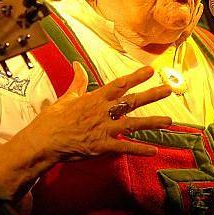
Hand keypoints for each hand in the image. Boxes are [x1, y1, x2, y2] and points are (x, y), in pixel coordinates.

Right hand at [26, 62, 172, 163]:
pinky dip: (140, 149)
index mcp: (95, 98)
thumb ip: (77, 81)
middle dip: (152, 95)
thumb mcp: (66, 97)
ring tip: (169, 121)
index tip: (150, 71)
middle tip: (168, 90)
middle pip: (132, 101)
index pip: (119, 84)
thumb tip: (77, 64)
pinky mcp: (102, 146)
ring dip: (152, 122)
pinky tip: (154, 151)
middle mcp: (103, 112)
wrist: (44, 141)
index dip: (136, 77)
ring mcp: (104, 129)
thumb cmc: (53, 119)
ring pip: (133, 124)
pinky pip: (125, 148)